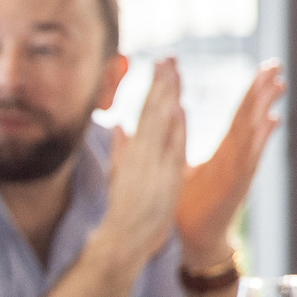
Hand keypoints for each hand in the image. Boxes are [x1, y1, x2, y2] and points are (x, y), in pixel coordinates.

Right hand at [93, 58, 186, 265]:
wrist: (122, 239)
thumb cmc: (124, 211)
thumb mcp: (120, 175)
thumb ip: (122, 149)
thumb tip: (118, 125)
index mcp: (134, 152)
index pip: (145, 111)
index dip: (154, 87)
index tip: (161, 65)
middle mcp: (142, 154)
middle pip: (153, 111)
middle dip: (161, 83)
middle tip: (168, 58)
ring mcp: (152, 164)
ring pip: (161, 124)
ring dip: (167, 97)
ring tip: (173, 72)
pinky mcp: (163, 177)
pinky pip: (171, 148)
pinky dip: (174, 128)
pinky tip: (178, 108)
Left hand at [175, 61, 284, 267]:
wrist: (193, 237)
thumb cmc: (189, 203)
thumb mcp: (180, 164)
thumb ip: (179, 137)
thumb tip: (174, 111)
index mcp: (225, 152)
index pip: (240, 115)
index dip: (252, 91)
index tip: (265, 68)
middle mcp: (236, 158)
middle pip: (250, 118)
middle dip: (262, 91)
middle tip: (275, 66)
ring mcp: (239, 170)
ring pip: (253, 134)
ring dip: (264, 108)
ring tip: (277, 85)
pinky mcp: (236, 183)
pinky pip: (249, 158)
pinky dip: (260, 139)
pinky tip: (271, 121)